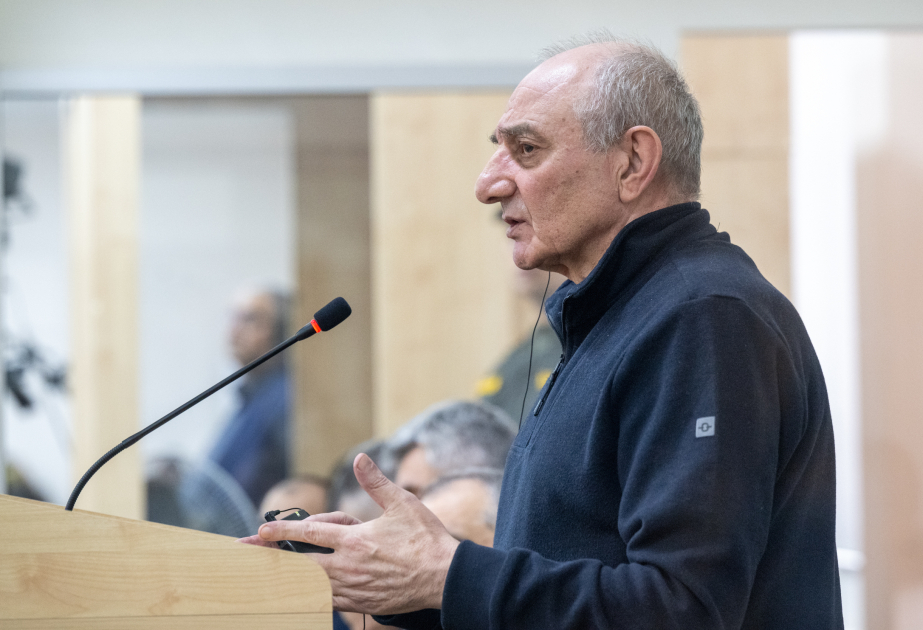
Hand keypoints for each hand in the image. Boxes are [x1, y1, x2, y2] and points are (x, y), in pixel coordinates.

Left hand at [254, 453, 460, 614]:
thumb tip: (360, 459)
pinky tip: (303, 592)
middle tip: (248, 554)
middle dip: (272, 558)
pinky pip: (328, 601)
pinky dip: (311, 595)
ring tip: (266, 575)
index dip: (282, 531)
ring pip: (311, 585)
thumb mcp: (403, 503)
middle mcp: (349, 567)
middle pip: (300, 564)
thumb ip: (376, 482)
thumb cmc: (426, 539)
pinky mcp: (362, 604)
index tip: (260, 530)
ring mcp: (354, 589)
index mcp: (355, 540)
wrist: (445, 578)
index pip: (310, 534)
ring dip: (289, 578)